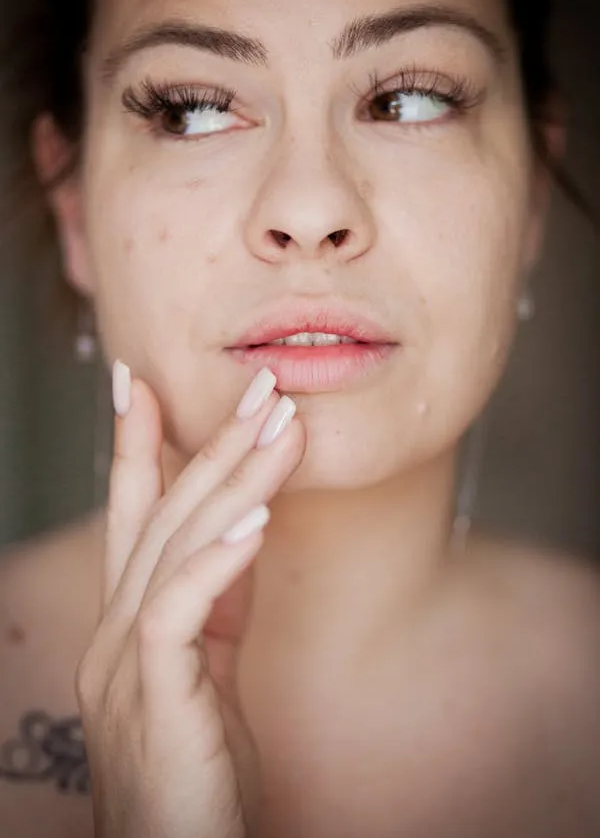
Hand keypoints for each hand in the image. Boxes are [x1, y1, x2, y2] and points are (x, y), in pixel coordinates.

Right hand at [76, 366, 305, 837]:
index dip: (139, 446)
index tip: (145, 384)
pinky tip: (256, 517)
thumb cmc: (198, 770)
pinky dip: (218, 557)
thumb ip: (215, 602)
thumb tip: (242, 530)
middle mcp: (114, 633)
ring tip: (277, 427)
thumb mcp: (210, 669)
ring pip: (175, 545)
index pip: (132, 515)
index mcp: (127, 623)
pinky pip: (180, 610)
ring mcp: (125, 665)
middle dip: (207, 442)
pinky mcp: (155, 697)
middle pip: (161, 515)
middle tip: (255, 384)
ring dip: (231, 479)